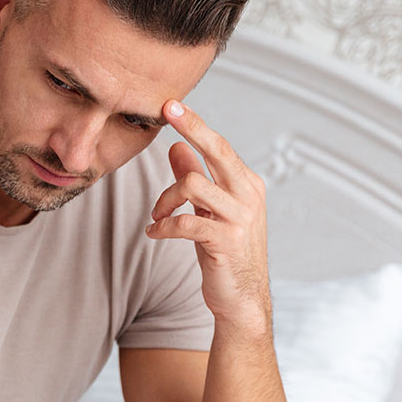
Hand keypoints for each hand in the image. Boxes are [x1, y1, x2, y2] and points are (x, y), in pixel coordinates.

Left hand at [146, 100, 269, 326]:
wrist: (241, 298)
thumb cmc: (223, 250)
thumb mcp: (208, 209)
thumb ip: (194, 177)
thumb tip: (175, 146)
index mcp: (245, 183)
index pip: (219, 145)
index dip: (195, 123)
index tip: (172, 103)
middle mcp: (248, 195)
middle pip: (217, 150)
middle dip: (192, 128)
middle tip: (166, 112)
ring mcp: (240, 218)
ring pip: (193, 185)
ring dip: (165, 200)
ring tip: (157, 216)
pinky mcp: (226, 241)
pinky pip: (185, 222)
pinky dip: (164, 226)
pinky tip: (154, 233)